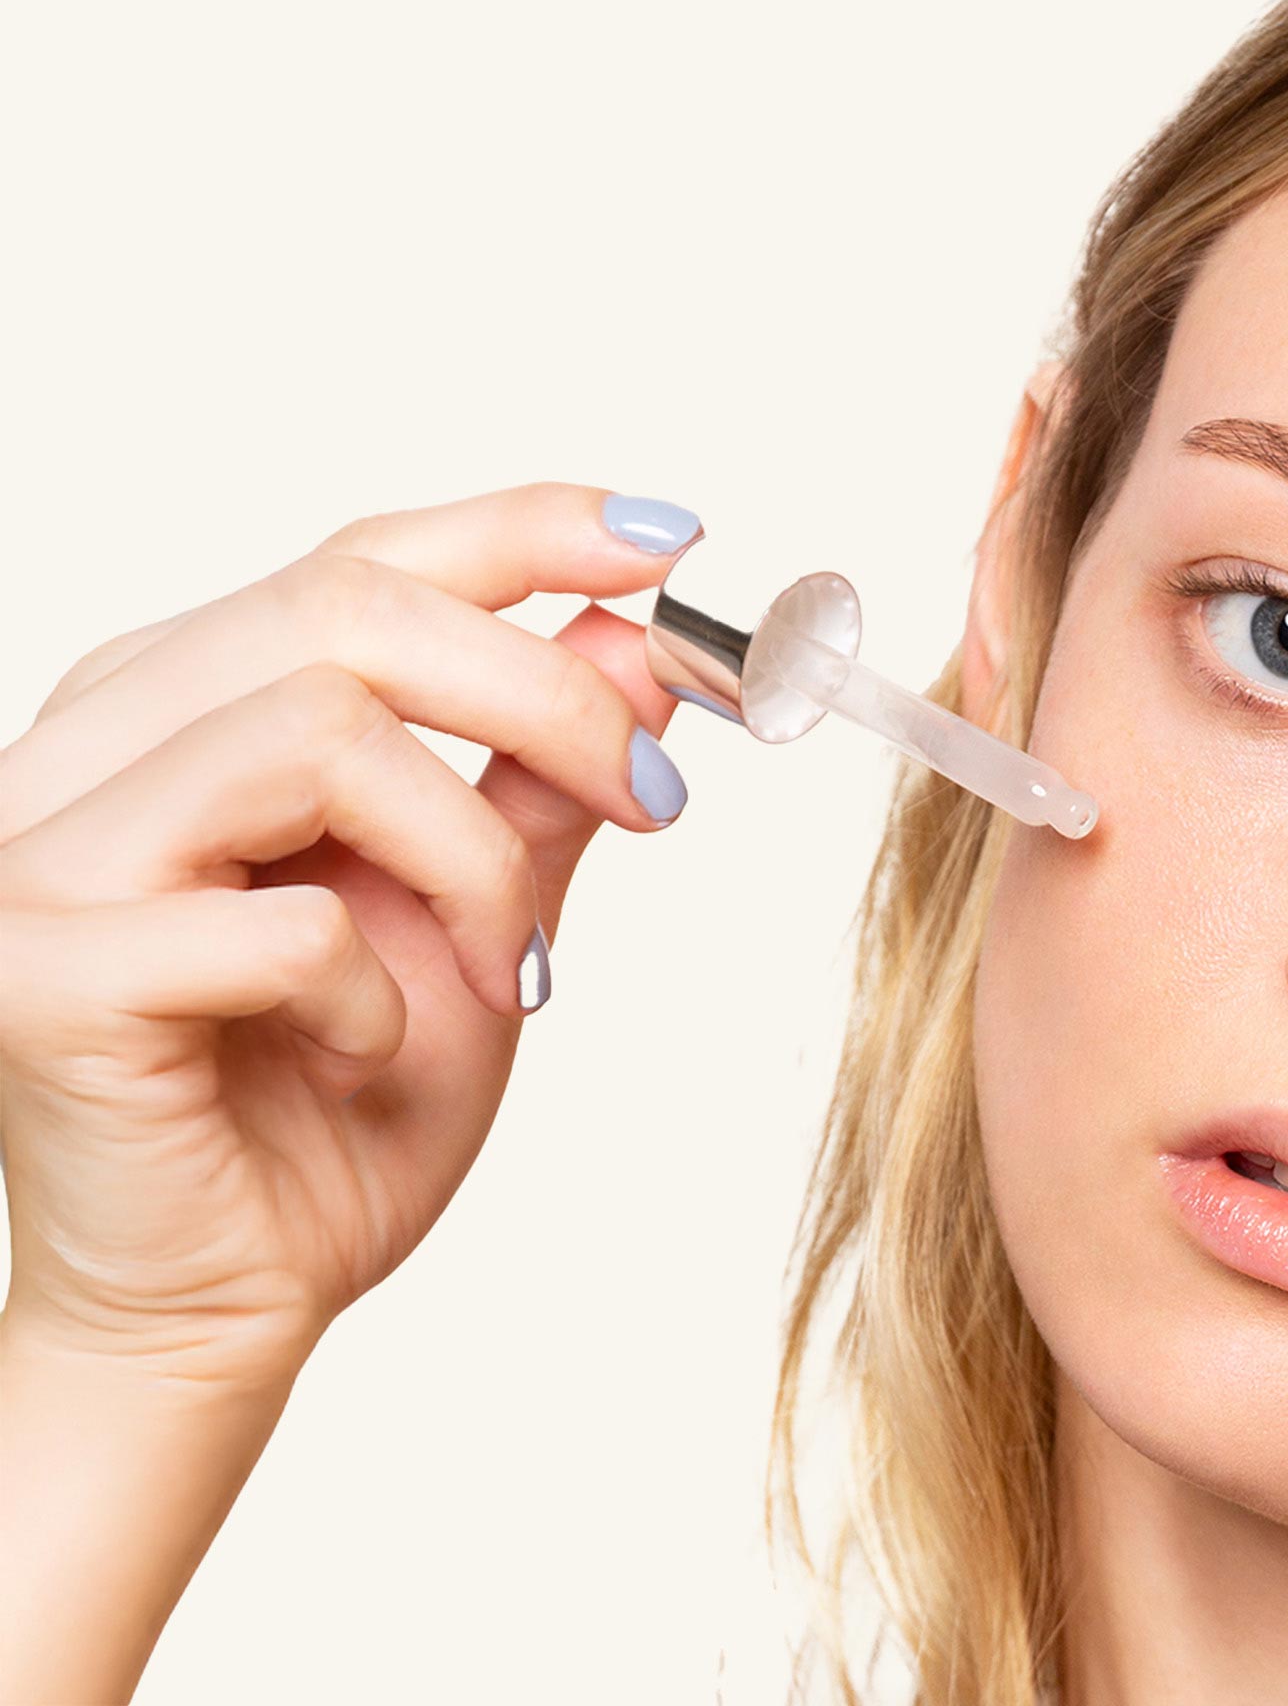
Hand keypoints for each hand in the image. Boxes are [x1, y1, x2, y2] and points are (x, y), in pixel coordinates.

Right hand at [0, 482, 699, 1388]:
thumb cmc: (334, 1112)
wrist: (221, 1310)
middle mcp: (85, 745)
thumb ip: (537, 777)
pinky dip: (380, 989)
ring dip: (472, 859)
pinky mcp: (39, 970)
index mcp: (178, 706)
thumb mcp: (478, 916)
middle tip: (662, 801)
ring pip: (319, 733)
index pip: (358, 557)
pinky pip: (284, 919)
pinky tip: (376, 1049)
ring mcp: (37, 851)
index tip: (673, 538)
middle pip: (346, 604)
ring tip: (508, 970)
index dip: (524, 529)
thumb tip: (633, 634)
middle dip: (549, 695)